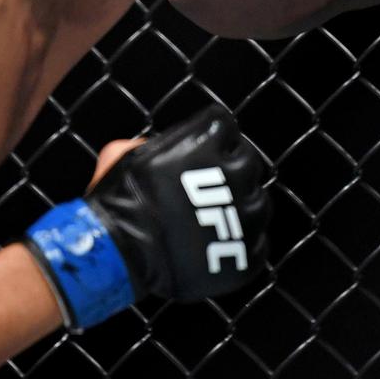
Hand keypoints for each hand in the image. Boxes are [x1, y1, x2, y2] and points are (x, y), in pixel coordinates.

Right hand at [26, 109, 270, 328]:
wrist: (121, 253)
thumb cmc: (119, 201)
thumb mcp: (122, 155)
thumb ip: (146, 144)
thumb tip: (154, 147)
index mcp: (206, 144)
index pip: (225, 125)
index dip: (213, 134)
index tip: (204, 144)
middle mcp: (233, 176)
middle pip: (249, 162)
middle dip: (232, 168)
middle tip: (212, 183)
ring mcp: (244, 217)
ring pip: (259, 203)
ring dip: (243, 206)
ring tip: (220, 217)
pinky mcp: (244, 254)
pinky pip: (257, 244)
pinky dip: (243, 244)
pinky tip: (221, 244)